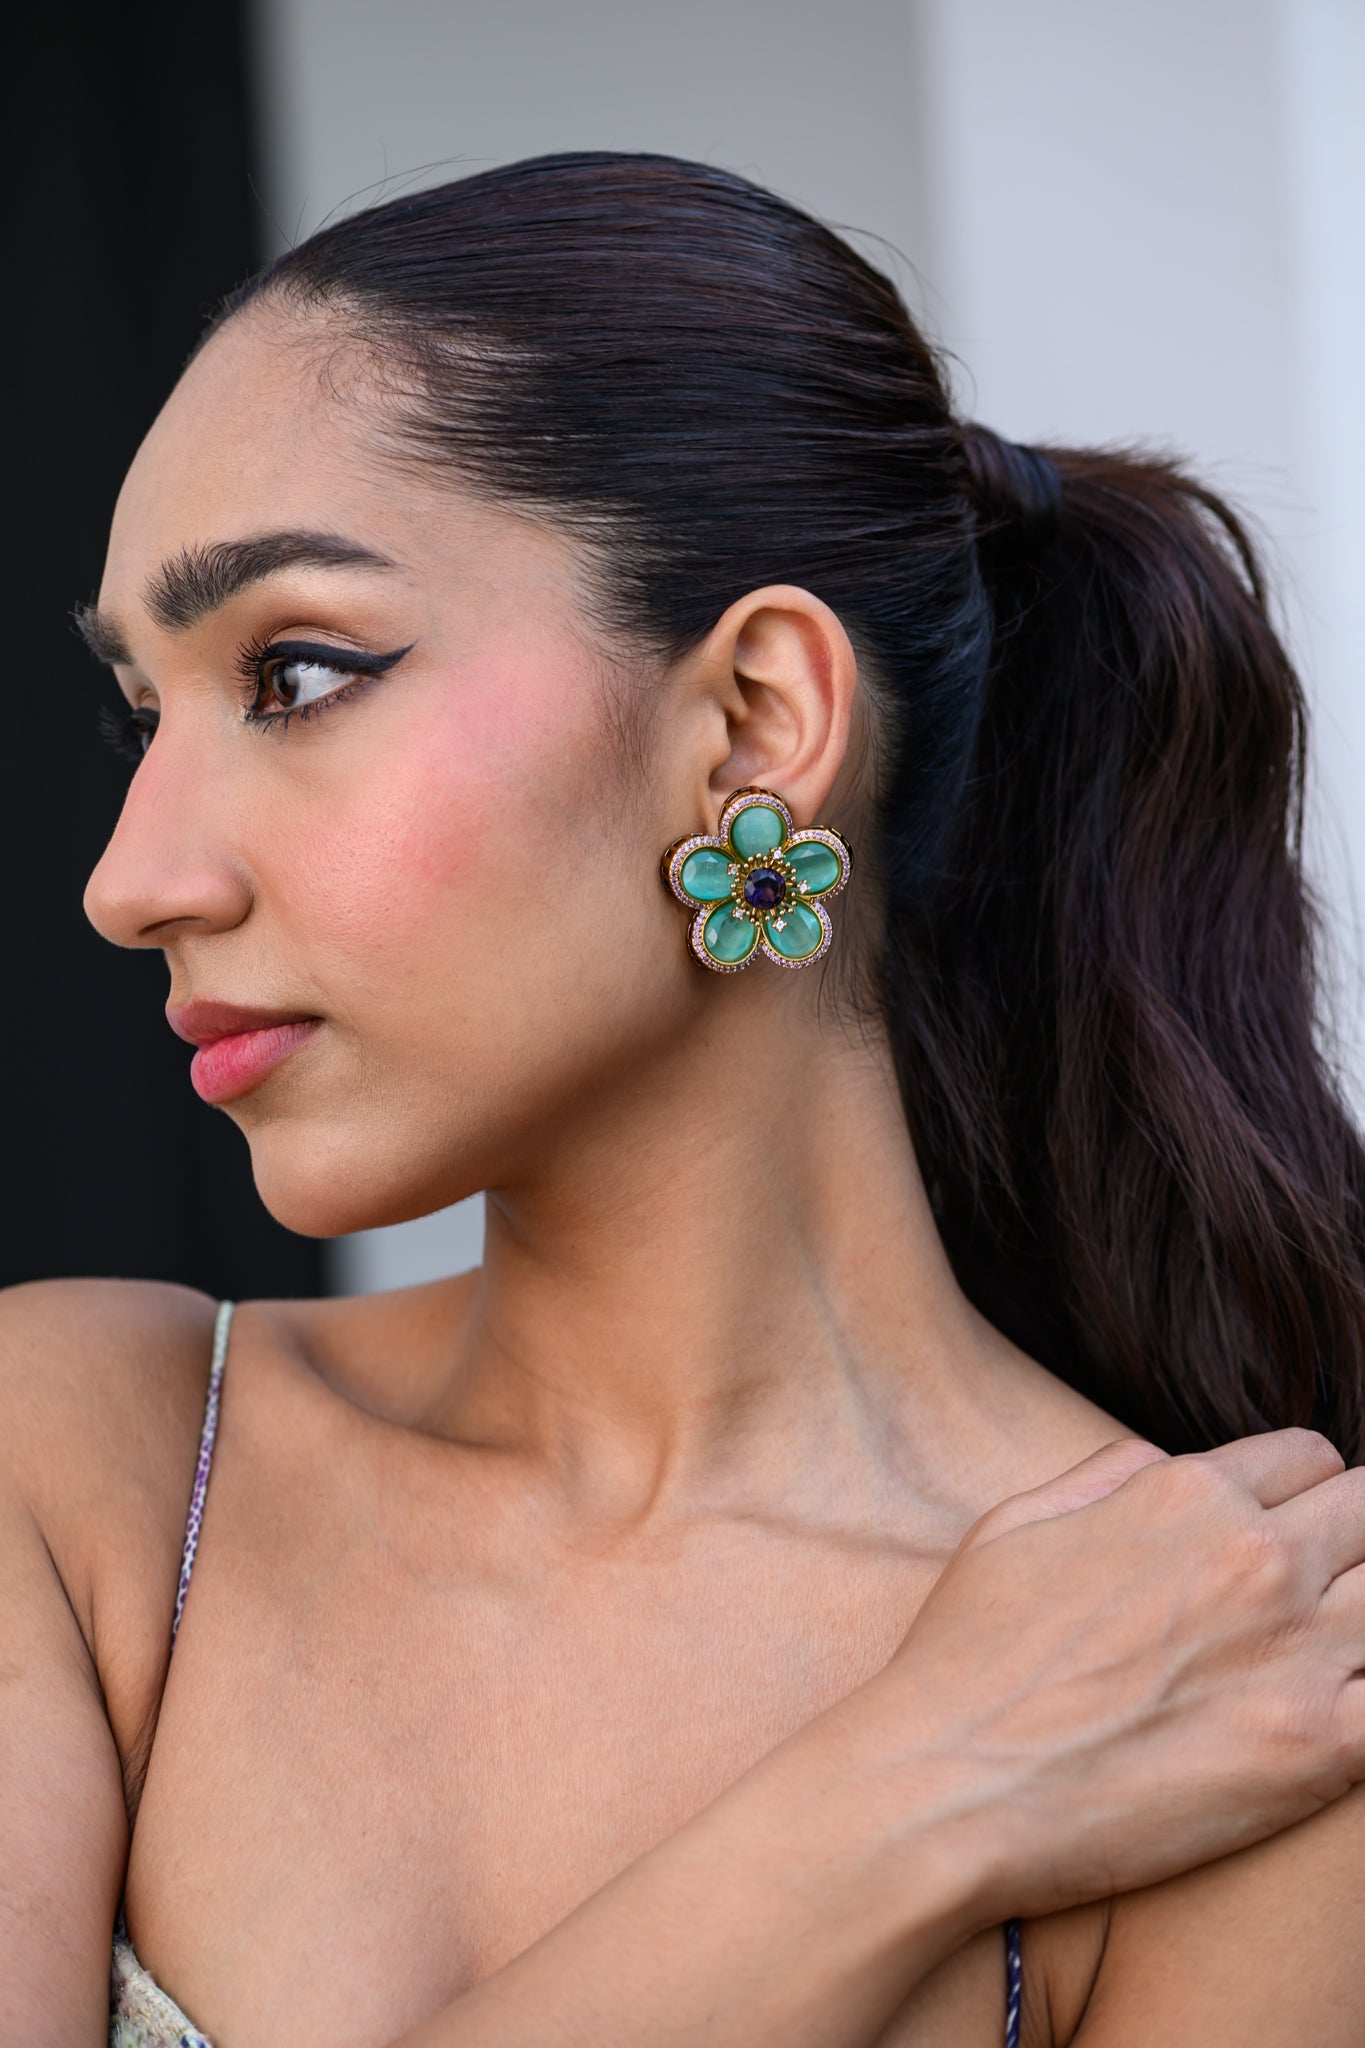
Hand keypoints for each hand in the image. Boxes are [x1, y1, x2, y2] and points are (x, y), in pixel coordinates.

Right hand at [864, 1431, 1364, 1923]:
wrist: (951, 1785)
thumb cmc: (968, 1657)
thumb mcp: (1015, 1522)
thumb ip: (1103, 1474)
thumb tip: (1159, 1458)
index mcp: (1187, 1493)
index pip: (1308, 1459)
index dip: (1300, 1495)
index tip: (1287, 1536)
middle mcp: (1257, 1555)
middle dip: (1352, 1545)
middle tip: (1307, 1600)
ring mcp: (1296, 1650)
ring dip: (1361, 1614)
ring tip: (1315, 1656)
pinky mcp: (1318, 1747)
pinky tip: (1330, 1718)